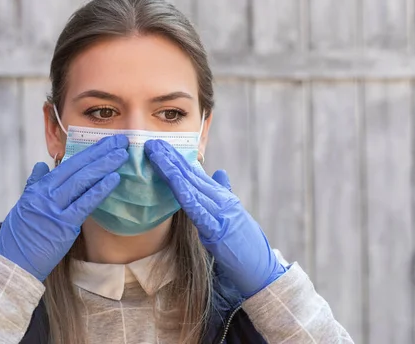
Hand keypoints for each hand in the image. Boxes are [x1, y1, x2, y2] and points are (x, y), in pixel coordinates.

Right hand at [0, 135, 128, 280]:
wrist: (11, 264)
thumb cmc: (18, 238)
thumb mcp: (23, 206)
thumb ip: (34, 185)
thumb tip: (41, 166)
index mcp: (39, 189)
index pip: (69, 164)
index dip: (89, 152)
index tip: (106, 142)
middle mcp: (46, 194)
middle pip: (78, 168)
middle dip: (101, 152)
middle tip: (121, 140)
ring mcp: (54, 209)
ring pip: (83, 181)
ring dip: (104, 166)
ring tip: (122, 154)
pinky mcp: (63, 226)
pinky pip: (85, 204)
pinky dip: (100, 190)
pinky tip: (114, 179)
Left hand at [144, 139, 285, 296]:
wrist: (262, 271)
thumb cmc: (246, 247)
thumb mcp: (233, 217)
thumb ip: (223, 194)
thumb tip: (219, 172)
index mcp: (223, 198)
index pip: (197, 174)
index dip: (178, 159)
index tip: (162, 147)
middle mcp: (222, 201)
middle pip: (191, 176)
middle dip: (171, 159)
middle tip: (152, 143)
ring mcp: (221, 214)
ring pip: (192, 188)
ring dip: (172, 170)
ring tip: (156, 156)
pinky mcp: (218, 231)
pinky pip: (198, 211)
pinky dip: (186, 196)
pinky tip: (174, 184)